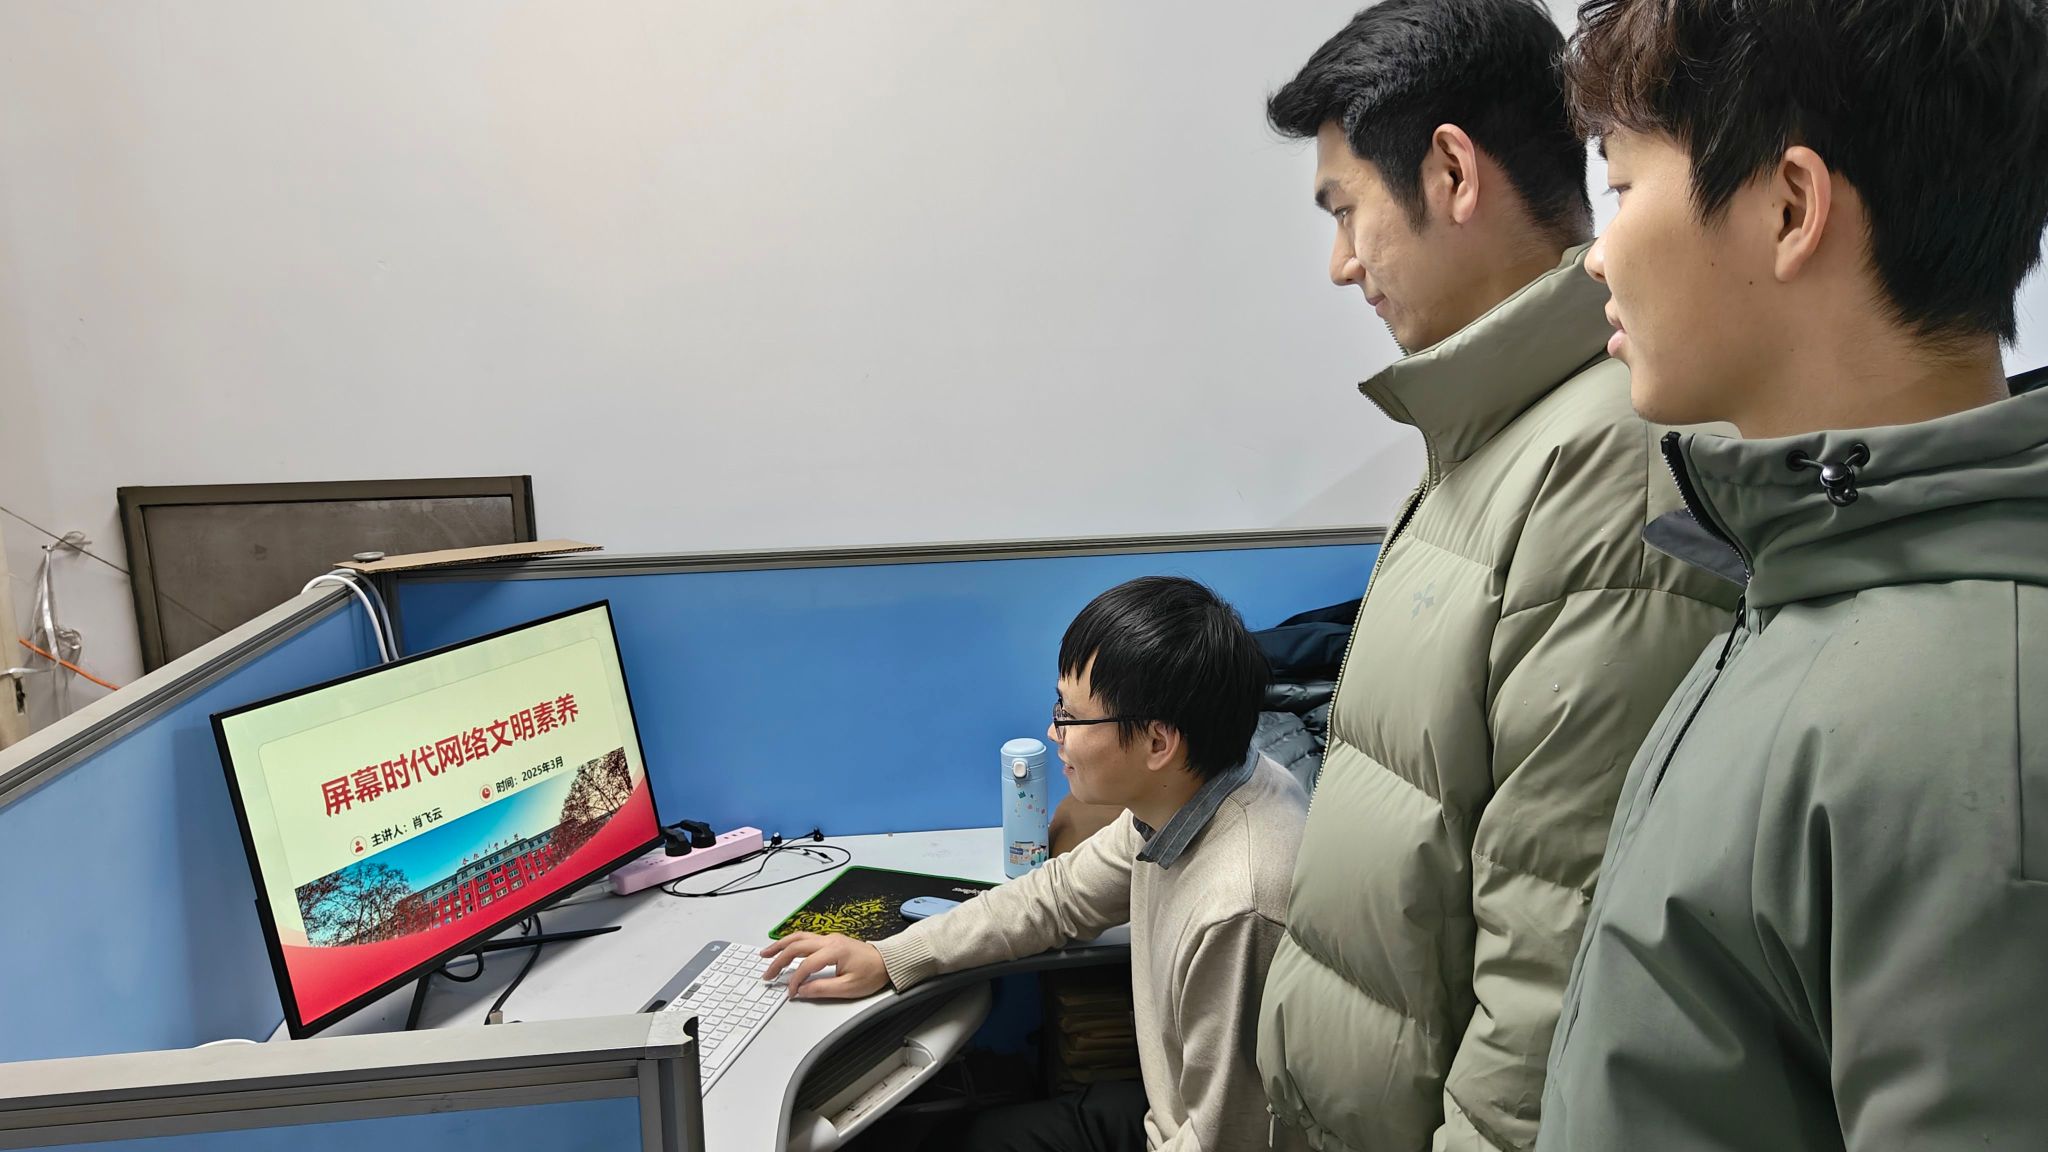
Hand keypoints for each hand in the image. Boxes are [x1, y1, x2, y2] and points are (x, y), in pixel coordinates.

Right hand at [758, 932, 887, 998]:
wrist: (887, 961)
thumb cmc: (872, 973)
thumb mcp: (849, 987)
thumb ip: (823, 989)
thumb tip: (802, 991)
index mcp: (834, 951)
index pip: (806, 966)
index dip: (795, 980)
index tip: (791, 992)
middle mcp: (829, 941)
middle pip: (796, 946)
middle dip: (778, 960)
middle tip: (766, 973)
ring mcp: (829, 938)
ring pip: (799, 937)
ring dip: (780, 946)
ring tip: (765, 954)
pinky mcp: (830, 940)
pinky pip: (805, 938)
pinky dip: (791, 943)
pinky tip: (783, 948)